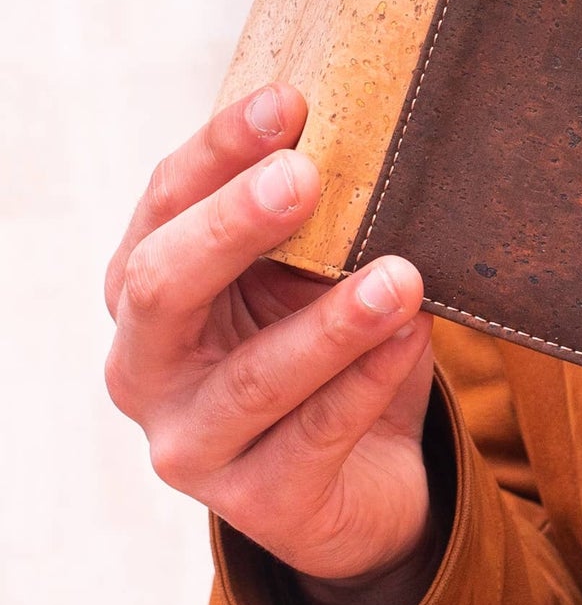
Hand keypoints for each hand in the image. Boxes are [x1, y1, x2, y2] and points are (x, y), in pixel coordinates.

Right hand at [104, 84, 439, 604]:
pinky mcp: (256, 503)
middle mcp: (147, 369)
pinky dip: (369, 380)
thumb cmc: (329, 360)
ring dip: (332, 321)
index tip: (286, 100)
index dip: (217, 151)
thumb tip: (366, 137)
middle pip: (165, 285)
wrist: (364, 482)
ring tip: (399, 275)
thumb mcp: (311, 284)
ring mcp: (192, 445)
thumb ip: (316, 229)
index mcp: (148, 293)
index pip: (163, 206)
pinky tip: (411, 336)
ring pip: (254, 376)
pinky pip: (316, 434)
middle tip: (304, 176)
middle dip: (234, 224)